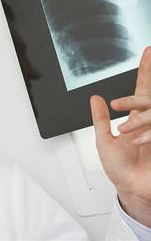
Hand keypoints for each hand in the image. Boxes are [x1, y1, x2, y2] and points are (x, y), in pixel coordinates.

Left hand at [90, 47, 150, 227]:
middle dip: (144, 84)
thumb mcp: (104, 141)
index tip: (149, 51)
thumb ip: (100, 119)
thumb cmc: (118, 168)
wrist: (131, 189)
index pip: (143, 90)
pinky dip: (146, 132)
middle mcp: (150, 121)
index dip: (146, 71)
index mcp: (136, 119)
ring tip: (125, 132)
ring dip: (140, 119)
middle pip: (150, 96)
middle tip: (135, 79)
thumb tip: (95, 98)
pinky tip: (136, 140)